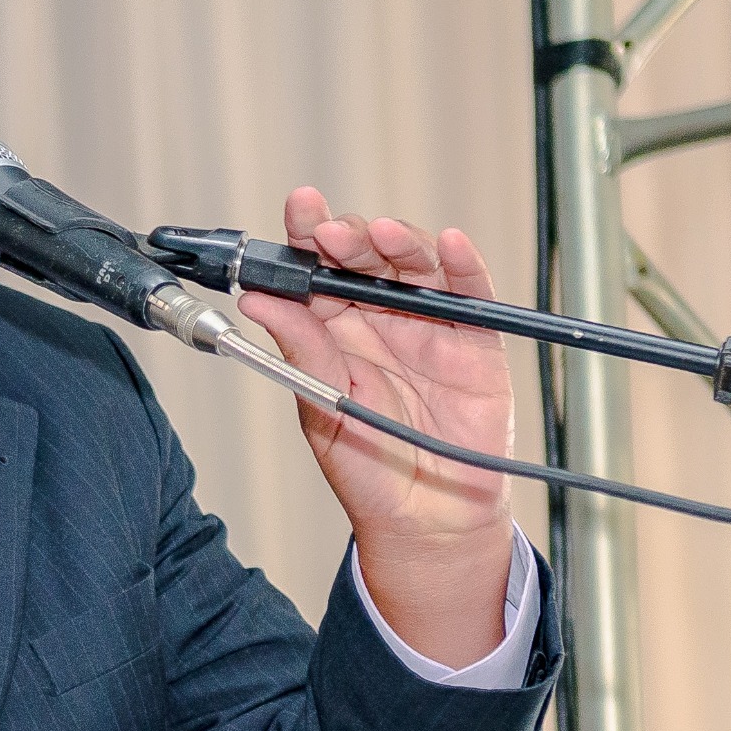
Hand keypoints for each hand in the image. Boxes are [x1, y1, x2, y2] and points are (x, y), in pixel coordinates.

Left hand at [245, 187, 523, 664]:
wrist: (424, 519)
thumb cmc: (369, 469)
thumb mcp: (323, 406)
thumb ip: (302, 349)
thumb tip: (257, 301)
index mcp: (334, 330)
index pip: (319, 270)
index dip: (308, 236)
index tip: (298, 211)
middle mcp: (380, 319)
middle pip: (366, 257)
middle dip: (349, 236)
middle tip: (329, 234)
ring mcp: (428, 326)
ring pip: (415, 266)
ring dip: (399, 244)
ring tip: (380, 236)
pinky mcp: (473, 341)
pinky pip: (470, 294)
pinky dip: (464, 266)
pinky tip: (451, 245)